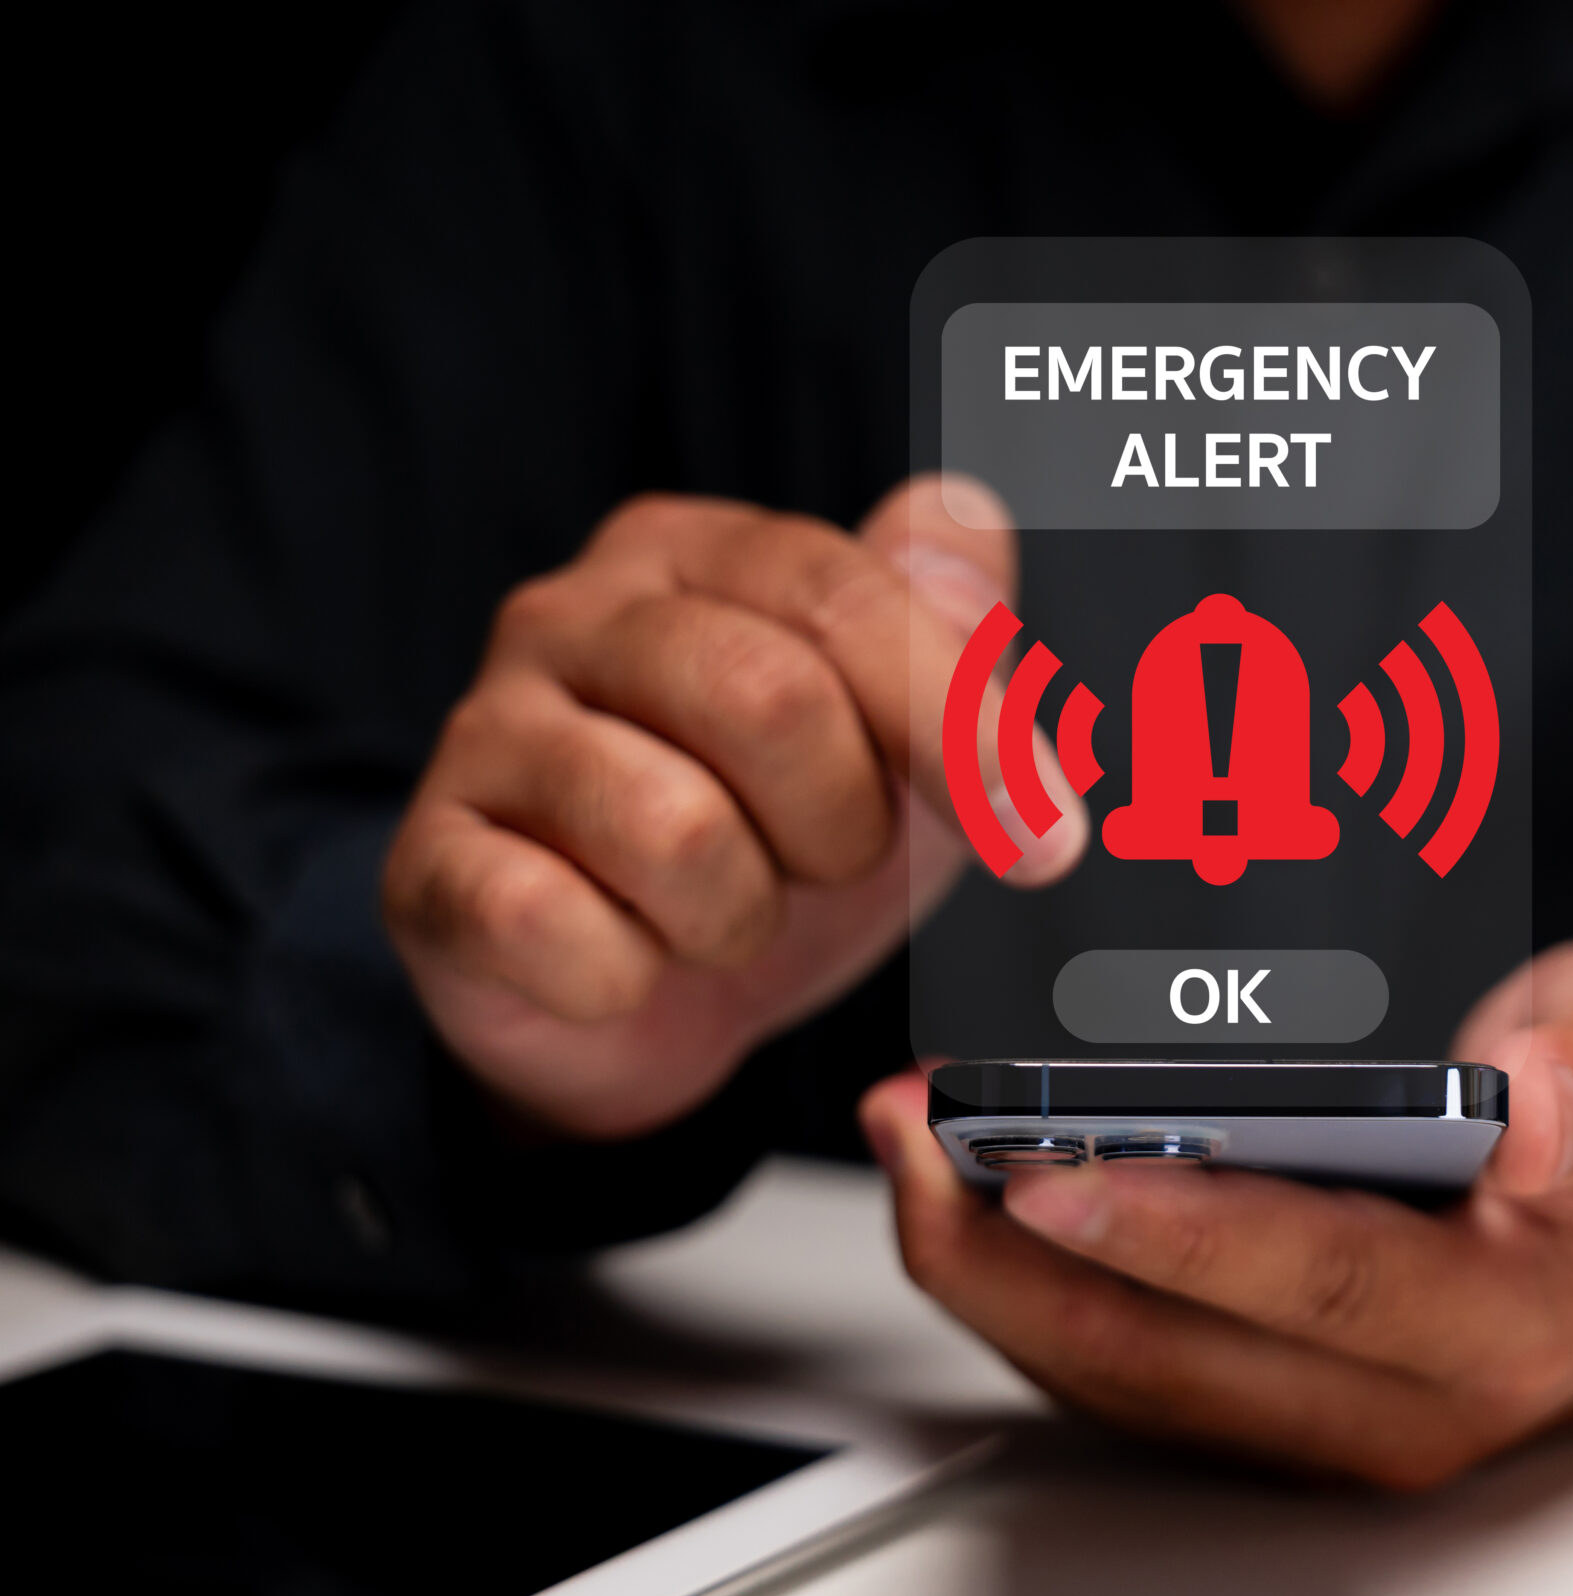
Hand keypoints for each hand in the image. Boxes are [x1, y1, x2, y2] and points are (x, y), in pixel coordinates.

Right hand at [382, 477, 1083, 1136]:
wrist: (639, 1000)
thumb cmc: (779, 838)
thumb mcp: (903, 739)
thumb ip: (953, 624)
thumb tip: (970, 518)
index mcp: (697, 551)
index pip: (847, 595)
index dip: (960, 725)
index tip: (1046, 839)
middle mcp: (572, 613)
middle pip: (770, 700)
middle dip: (842, 826)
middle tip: (828, 867)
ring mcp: (482, 733)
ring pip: (673, 832)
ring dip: (740, 915)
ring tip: (722, 913)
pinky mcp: (427, 865)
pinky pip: (556, 929)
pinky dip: (628, 977)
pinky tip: (628, 963)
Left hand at [862, 940, 1572, 1487]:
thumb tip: (1533, 1101)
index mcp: (1500, 1315)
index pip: (1318, 1279)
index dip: (1177, 1227)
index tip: (1056, 1161)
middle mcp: (1401, 1403)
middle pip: (1172, 1353)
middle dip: (1017, 1251)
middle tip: (918, 1134)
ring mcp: (1325, 1423)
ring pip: (1121, 1376)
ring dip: (995, 1273)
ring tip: (910, 1145)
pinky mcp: (1272, 1409)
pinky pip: (1122, 1370)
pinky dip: (1027, 1288)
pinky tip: (964, 1195)